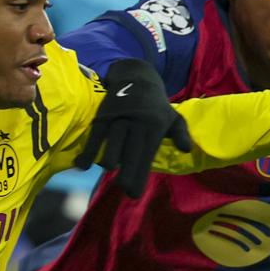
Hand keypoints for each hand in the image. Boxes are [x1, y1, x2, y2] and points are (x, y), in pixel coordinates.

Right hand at [78, 58, 193, 198]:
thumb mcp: (174, 117)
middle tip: (124, 189)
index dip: (140, 174)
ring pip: (114, 138)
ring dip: (110, 155)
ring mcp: (120, 116)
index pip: (147, 154)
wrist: (136, 76)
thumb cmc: (156, 105)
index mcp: (155, 126)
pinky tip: (82, 166)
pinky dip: (89, 148)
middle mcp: (137, 121)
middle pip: (131, 148)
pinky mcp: (104, 113)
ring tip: (107, 171)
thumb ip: (181, 134)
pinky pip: (96, 132)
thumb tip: (187, 149)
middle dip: (128, 169)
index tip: (134, 194)